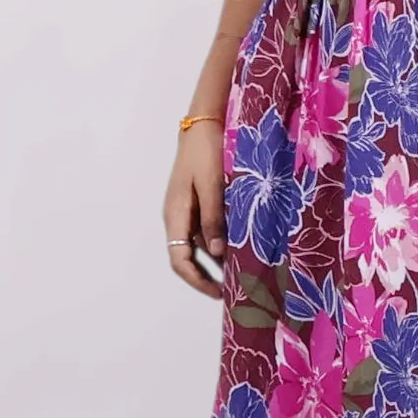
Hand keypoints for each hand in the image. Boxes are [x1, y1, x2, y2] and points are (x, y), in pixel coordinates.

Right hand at [164, 122, 226, 295]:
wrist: (203, 124)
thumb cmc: (206, 152)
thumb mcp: (213, 186)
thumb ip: (213, 219)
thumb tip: (216, 254)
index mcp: (175, 216)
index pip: (180, 261)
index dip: (197, 281)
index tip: (219, 292)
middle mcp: (178, 218)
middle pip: (188, 258)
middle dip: (208, 276)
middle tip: (234, 288)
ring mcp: (187, 211)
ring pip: (200, 245)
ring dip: (217, 260)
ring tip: (242, 272)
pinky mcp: (198, 203)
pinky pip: (207, 230)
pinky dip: (221, 242)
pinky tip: (240, 247)